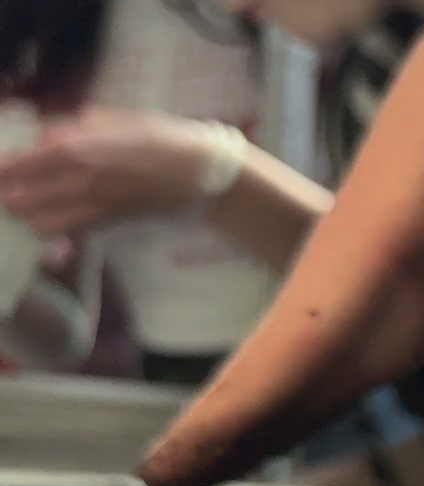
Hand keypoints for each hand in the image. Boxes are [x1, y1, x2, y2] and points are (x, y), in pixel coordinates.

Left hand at [0, 108, 213, 234]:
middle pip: (27, 194)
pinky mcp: (111, 221)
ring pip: (46, 217)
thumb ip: (78, 128)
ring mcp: (95, 204)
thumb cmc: (165, 139)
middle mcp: (80, 180)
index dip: (5, 168)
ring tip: (15, 212)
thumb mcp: (118, 120)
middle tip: (0, 195)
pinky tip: (41, 228)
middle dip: (9, 194)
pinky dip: (55, 228)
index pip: (25, 162)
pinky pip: (74, 228)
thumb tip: (49, 139)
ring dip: (26, 215)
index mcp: (79, 148)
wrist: (204, 175)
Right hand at [137, 0, 423, 485]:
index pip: (320, 302)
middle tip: (189, 479)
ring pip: (384, 304)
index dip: (253, 391)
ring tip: (262, 447)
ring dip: (325, 379)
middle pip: (334, 314)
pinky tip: (384, 368)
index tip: (182, 460)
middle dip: (264, 400)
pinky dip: (405, 339)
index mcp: (421, 160)